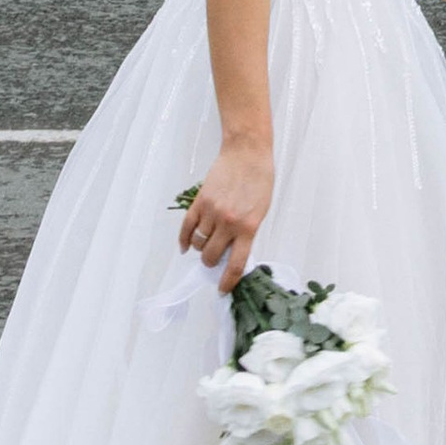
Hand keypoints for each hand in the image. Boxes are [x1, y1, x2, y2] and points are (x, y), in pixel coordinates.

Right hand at [179, 140, 272, 291]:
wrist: (247, 153)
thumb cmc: (259, 181)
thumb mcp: (260, 211)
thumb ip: (246, 233)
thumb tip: (232, 253)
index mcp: (248, 228)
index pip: (235, 265)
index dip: (228, 282)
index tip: (223, 291)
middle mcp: (228, 223)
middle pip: (211, 256)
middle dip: (211, 263)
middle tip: (214, 260)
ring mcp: (212, 212)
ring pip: (198, 244)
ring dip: (200, 249)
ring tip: (205, 245)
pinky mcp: (200, 201)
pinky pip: (187, 227)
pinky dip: (184, 239)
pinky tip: (186, 245)